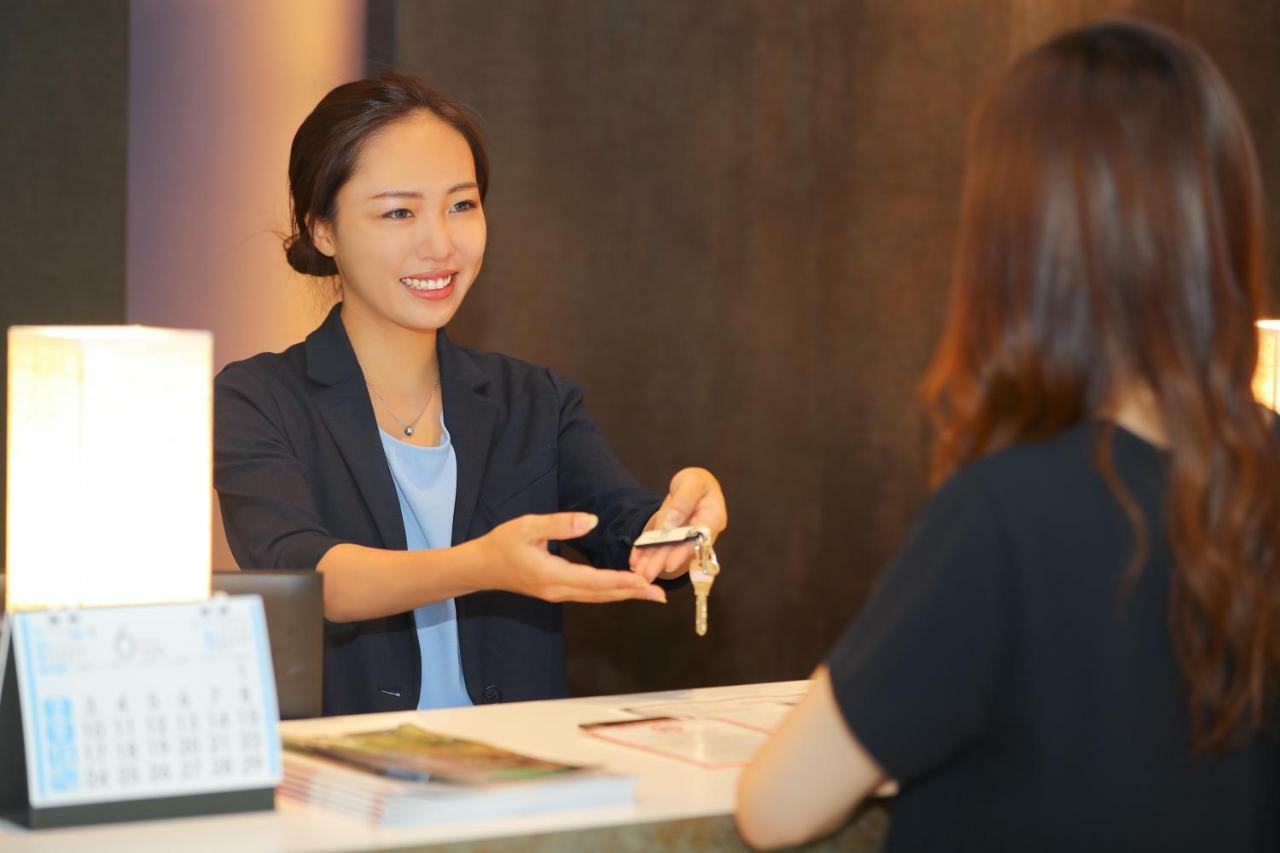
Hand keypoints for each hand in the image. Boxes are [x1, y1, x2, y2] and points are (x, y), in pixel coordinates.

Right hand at [476, 512, 666, 603]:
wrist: (480, 567)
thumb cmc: (502, 544)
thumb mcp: (528, 526)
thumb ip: (560, 524)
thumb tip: (592, 520)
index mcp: (553, 575)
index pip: (596, 581)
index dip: (624, 582)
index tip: (647, 582)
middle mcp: (558, 590)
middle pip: (603, 595)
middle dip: (633, 593)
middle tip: (661, 595)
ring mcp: (557, 594)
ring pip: (597, 597)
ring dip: (624, 594)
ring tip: (650, 593)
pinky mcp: (557, 591)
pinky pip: (590, 594)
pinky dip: (610, 591)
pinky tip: (624, 587)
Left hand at [629, 467, 727, 581]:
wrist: (691, 484)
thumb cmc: (696, 482)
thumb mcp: (692, 483)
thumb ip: (684, 500)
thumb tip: (672, 522)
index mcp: (712, 517)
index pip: (699, 538)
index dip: (684, 553)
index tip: (669, 564)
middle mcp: (700, 532)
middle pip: (680, 549)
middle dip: (663, 562)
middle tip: (647, 575)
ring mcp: (684, 537)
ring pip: (668, 551)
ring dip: (653, 562)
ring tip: (639, 573)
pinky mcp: (671, 537)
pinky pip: (658, 545)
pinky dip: (646, 552)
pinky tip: (635, 561)